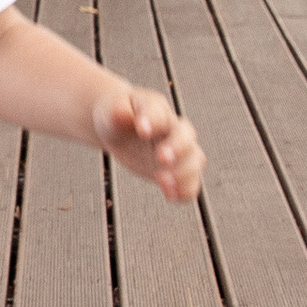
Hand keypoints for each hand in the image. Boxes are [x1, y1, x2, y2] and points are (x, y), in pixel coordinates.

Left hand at [94, 79, 204, 204]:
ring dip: (184, 173)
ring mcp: (179, 151)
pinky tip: (169, 196)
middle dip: (177, 148)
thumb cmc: (117, 116)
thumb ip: (117, 112)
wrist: (120, 129)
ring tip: (162, 180)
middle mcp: (174, 129)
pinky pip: (191, 184)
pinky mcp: (177, 171)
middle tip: (161, 158)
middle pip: (186, 137)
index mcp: (158, 110)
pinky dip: (185, 191)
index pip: (161, 114)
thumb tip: (121, 113)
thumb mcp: (111, 111)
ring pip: (195, 160)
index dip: (154, 121)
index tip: (142, 130)